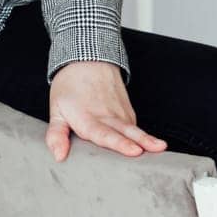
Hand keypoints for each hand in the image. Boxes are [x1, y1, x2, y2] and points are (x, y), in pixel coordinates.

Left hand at [46, 61, 167, 162]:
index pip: (105, 134)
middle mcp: (107, 116)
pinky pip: (135, 127)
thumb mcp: (56, 110)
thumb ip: (56, 134)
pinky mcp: (128, 111)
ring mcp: (120, 112)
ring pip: (135, 129)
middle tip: (157, 149)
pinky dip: (144, 136)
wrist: (87, 59)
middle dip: (142, 141)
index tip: (134, 150)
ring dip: (148, 138)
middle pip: (127, 131)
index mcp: (88, 118)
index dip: (120, 143)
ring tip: (160, 147)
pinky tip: (152, 146)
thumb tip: (58, 156)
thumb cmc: (69, 86)